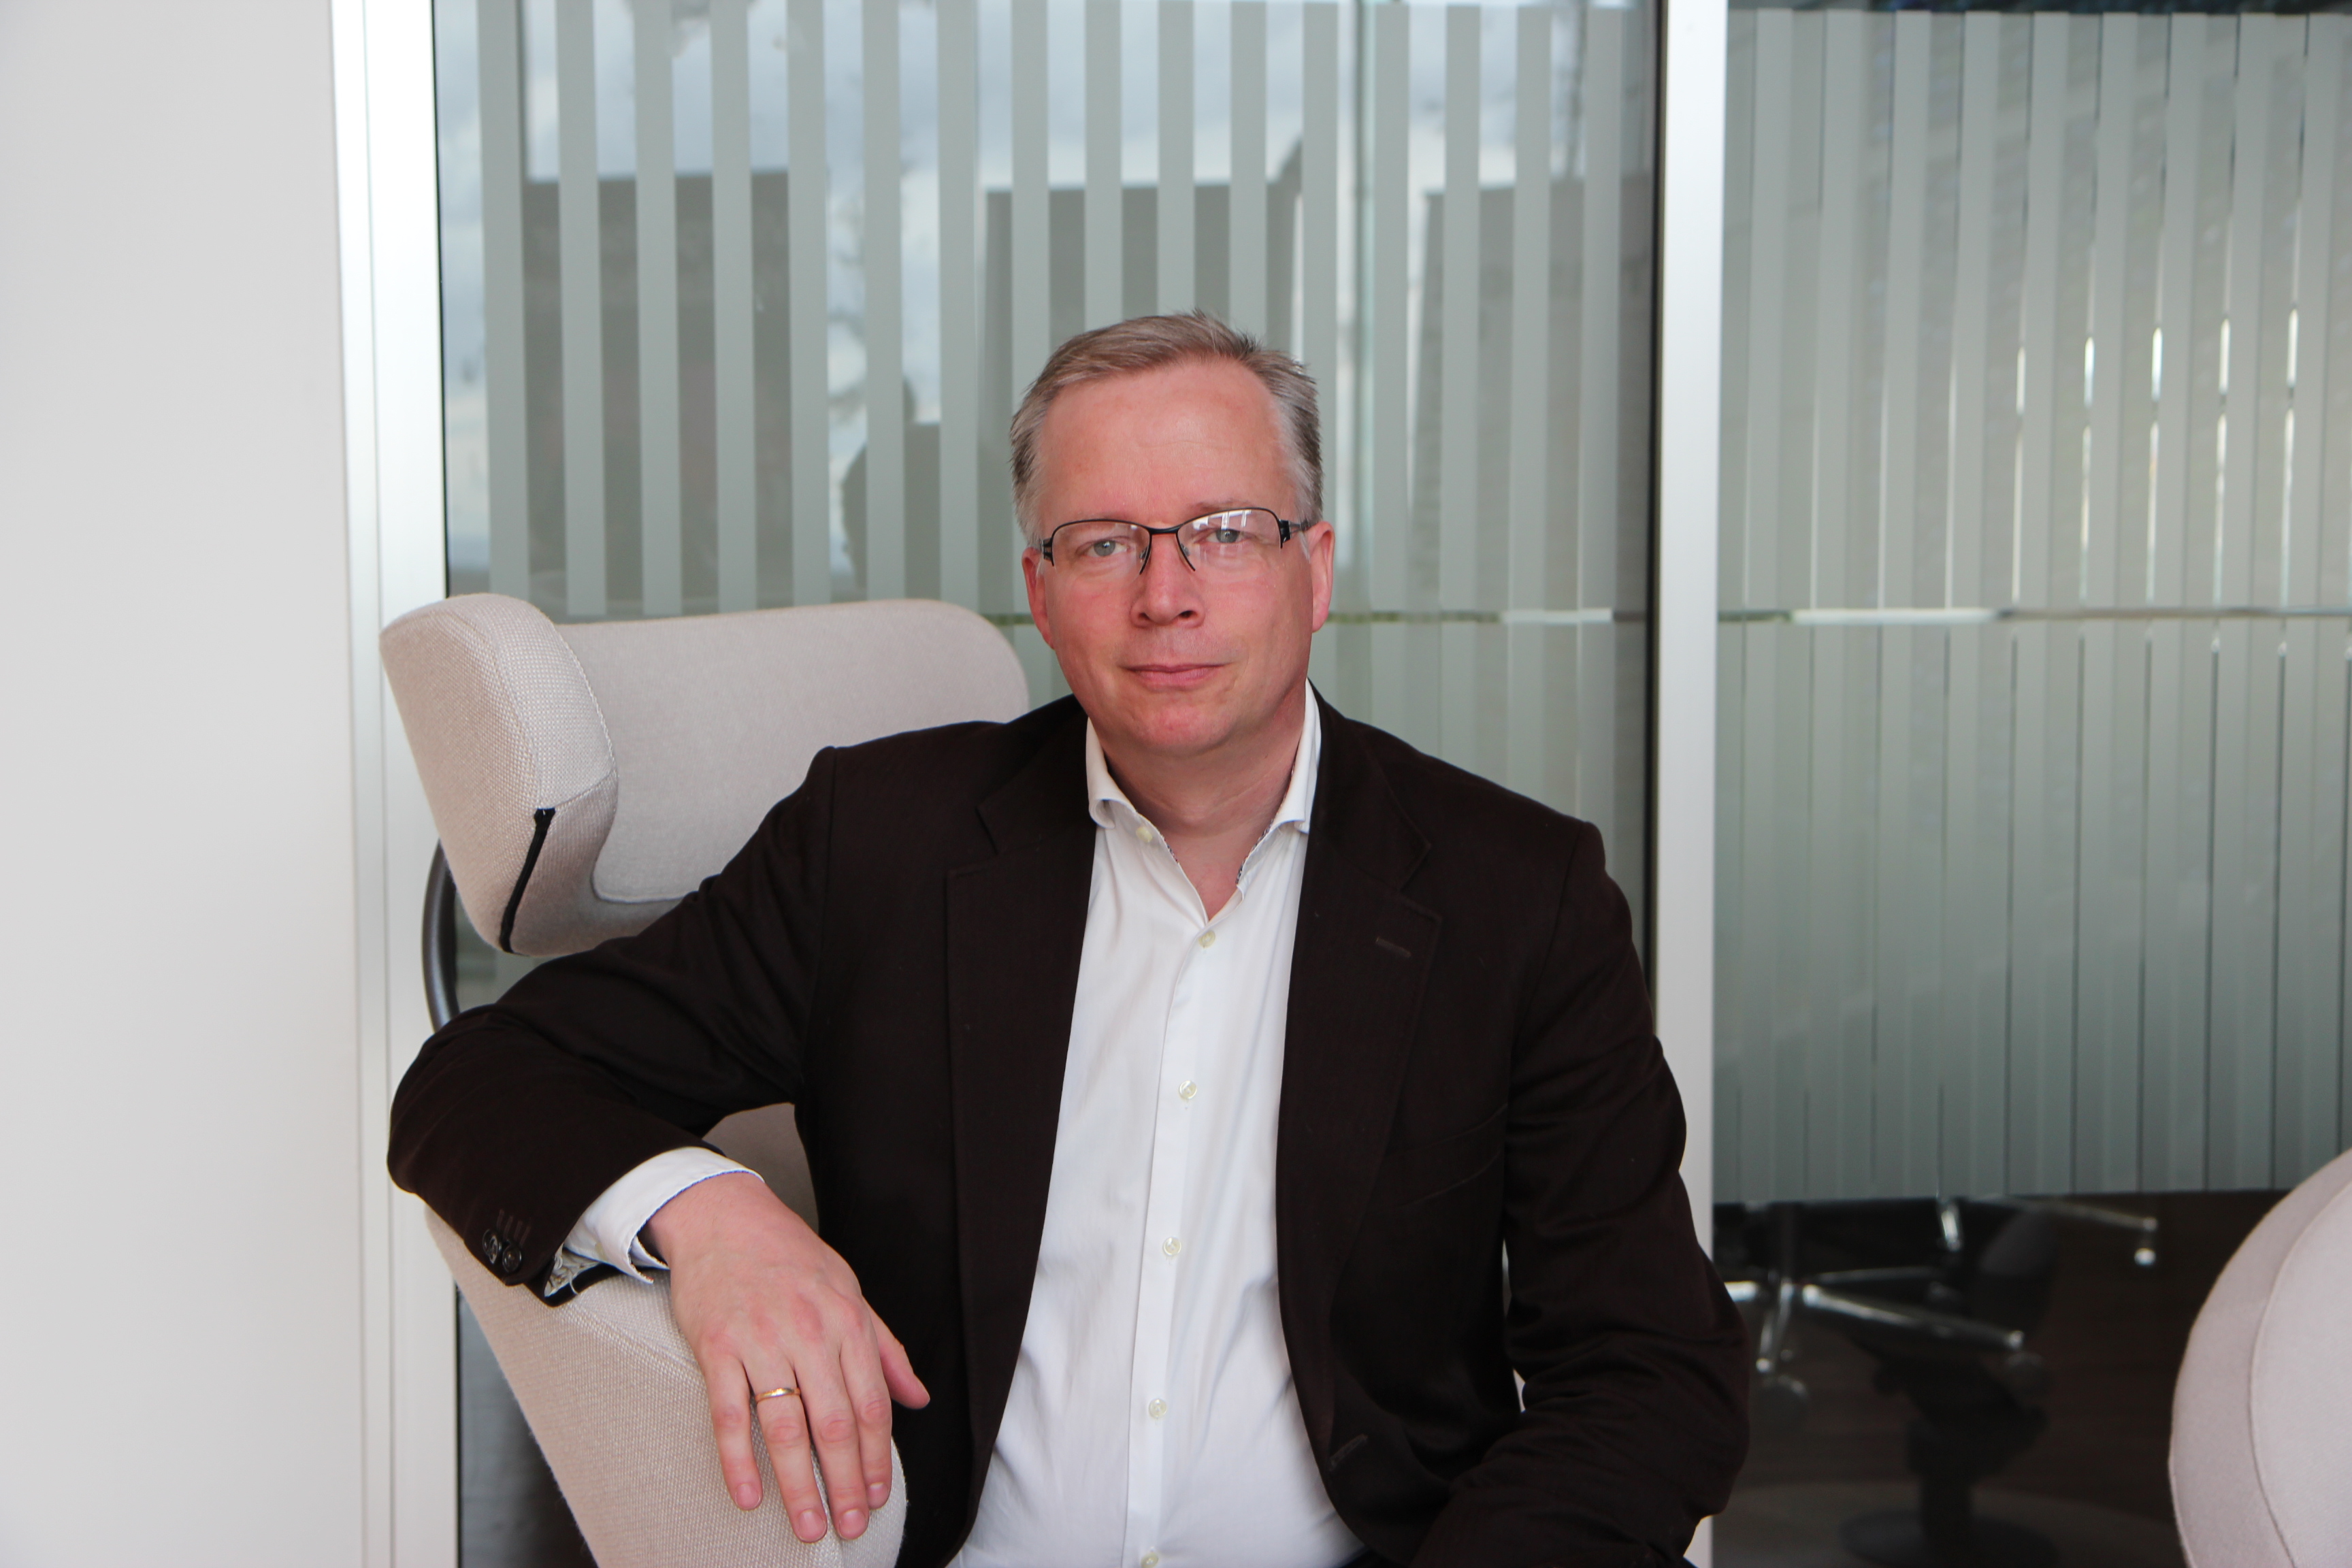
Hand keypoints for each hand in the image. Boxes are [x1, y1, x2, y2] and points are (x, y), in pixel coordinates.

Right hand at [646, 1171, 929, 1542]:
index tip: (877, 1497)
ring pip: (785, 1427)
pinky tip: (748, 1496)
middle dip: (845, 1482)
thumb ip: (884, 1349)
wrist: (726, 1217)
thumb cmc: (791, 1257)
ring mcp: (762, 1341)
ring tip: (808, 1526)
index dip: (876, 1457)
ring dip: (799, 1484)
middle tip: (850, 1526)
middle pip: (834, 1423)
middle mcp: (810, 1333)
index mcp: (848, 1322)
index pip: (871, 1404)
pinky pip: (729, 1413)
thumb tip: (918, 1397)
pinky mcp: (717, 1347)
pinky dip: (738, 1459)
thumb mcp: (850, 1291)